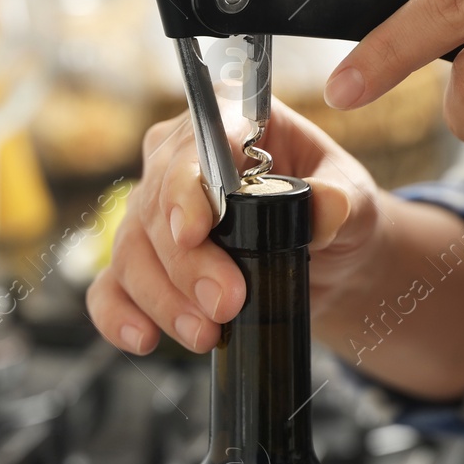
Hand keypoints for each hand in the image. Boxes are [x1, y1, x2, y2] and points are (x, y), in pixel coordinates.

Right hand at [85, 99, 382, 353]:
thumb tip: (326, 208)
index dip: (186, 189)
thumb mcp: (354, 200)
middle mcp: (176, 159)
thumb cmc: (334, 214)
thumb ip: (342, 200)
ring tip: (206, 335)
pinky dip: (119, 315)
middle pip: (157, 207)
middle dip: (186, 264)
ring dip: (163, 299)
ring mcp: (151, 212)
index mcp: (228, 124)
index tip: (193, 232)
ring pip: (130, 251)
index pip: (193, 148)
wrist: (326, 262)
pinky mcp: (140, 262)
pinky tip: (144, 339)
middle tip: (226, 305)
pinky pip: (109, 288)